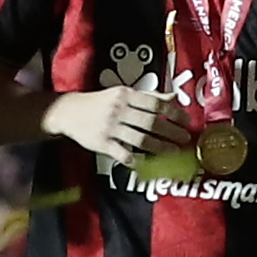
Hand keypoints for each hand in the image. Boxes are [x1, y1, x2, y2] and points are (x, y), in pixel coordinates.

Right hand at [43, 84, 172, 161]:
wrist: (69, 111)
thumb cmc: (101, 102)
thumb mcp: (123, 93)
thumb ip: (148, 96)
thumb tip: (173, 97)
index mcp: (126, 95)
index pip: (154, 104)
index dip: (173, 113)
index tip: (186, 120)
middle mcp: (119, 110)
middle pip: (150, 123)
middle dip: (171, 132)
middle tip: (185, 138)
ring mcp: (110, 128)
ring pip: (140, 139)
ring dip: (160, 147)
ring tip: (174, 151)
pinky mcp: (102, 143)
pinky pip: (123, 154)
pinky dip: (136, 160)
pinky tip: (147, 163)